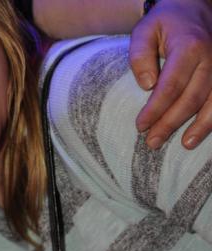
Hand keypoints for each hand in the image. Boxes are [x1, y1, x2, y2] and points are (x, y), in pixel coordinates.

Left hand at [131, 0, 211, 148]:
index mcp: (188, 47)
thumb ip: (139, 56)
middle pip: (191, 98)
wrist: (193, 8)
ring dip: (199, 126)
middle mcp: (210, 57)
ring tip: (185, 144)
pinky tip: (201, 134)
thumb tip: (147, 85)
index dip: (155, 109)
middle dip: (171, 123)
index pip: (171, 85)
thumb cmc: (164, 23)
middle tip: (152, 142)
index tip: (140, 126)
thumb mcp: (144, 31)